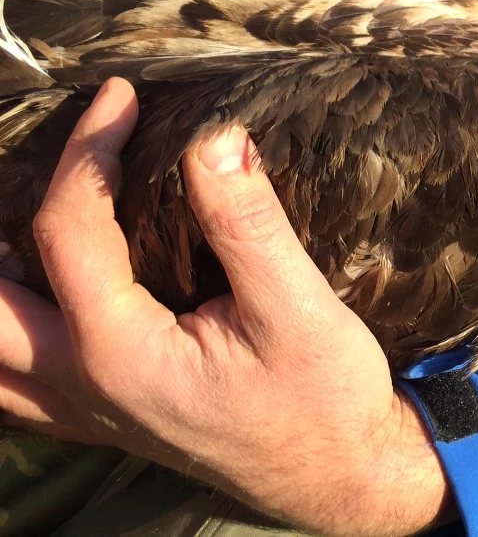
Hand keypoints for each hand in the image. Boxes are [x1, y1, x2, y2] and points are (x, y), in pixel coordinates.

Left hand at [0, 78, 450, 536]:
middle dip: (2, 220)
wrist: (346, 476)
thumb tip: (214, 137)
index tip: (122, 97)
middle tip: (52, 159)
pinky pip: (16, 386)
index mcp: (120, 353)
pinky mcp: (109, 420)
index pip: (69, 228)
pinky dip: (7, 338)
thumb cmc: (326, 399)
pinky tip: (39, 302)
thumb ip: (247, 223)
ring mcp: (88, 413)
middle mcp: (84, 387)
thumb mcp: (298, 308)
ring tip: (23, 225)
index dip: (88, 150)